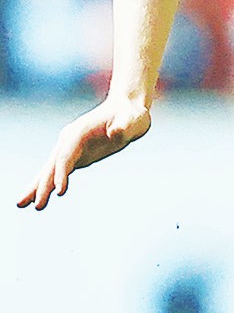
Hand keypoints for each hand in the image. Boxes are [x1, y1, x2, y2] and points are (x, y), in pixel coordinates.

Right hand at [16, 95, 151, 210]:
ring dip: (37, 187)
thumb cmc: (132, 114)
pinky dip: (47, 184)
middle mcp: (69, 140)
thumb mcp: (134, 119)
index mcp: (79, 132)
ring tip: (20, 205)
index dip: (61, 174)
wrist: (128, 108)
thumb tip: (116, 132)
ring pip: (50, 169)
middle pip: (52, 165)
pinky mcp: (76, 155)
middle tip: (31, 205)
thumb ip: (125, 126)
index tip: (59, 192)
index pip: (66, 156)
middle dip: (42, 185)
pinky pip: (58, 172)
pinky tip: (37, 198)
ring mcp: (70, 147)